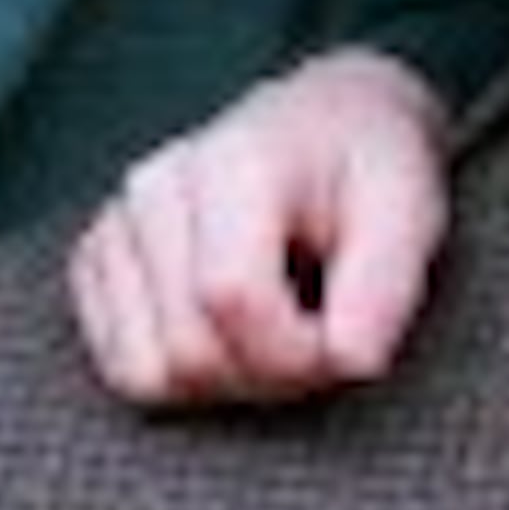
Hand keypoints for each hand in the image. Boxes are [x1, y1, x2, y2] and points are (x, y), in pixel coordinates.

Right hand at [69, 51, 452, 404]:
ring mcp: (117, 222)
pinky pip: (123, 372)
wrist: (328, 128)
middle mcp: (156, 185)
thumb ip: (386, 284)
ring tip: (279, 329)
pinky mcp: (97, 261)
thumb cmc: (370, 173)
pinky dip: (185, 376)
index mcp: (234, 160)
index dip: (296, 352)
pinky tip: (231, 327)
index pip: (231, 297)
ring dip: (227, 381)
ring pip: (149, 374)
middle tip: (322, 336)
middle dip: (270, 374)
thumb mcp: (410, 212)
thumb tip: (351, 360)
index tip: (347, 343)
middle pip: (189, 350)